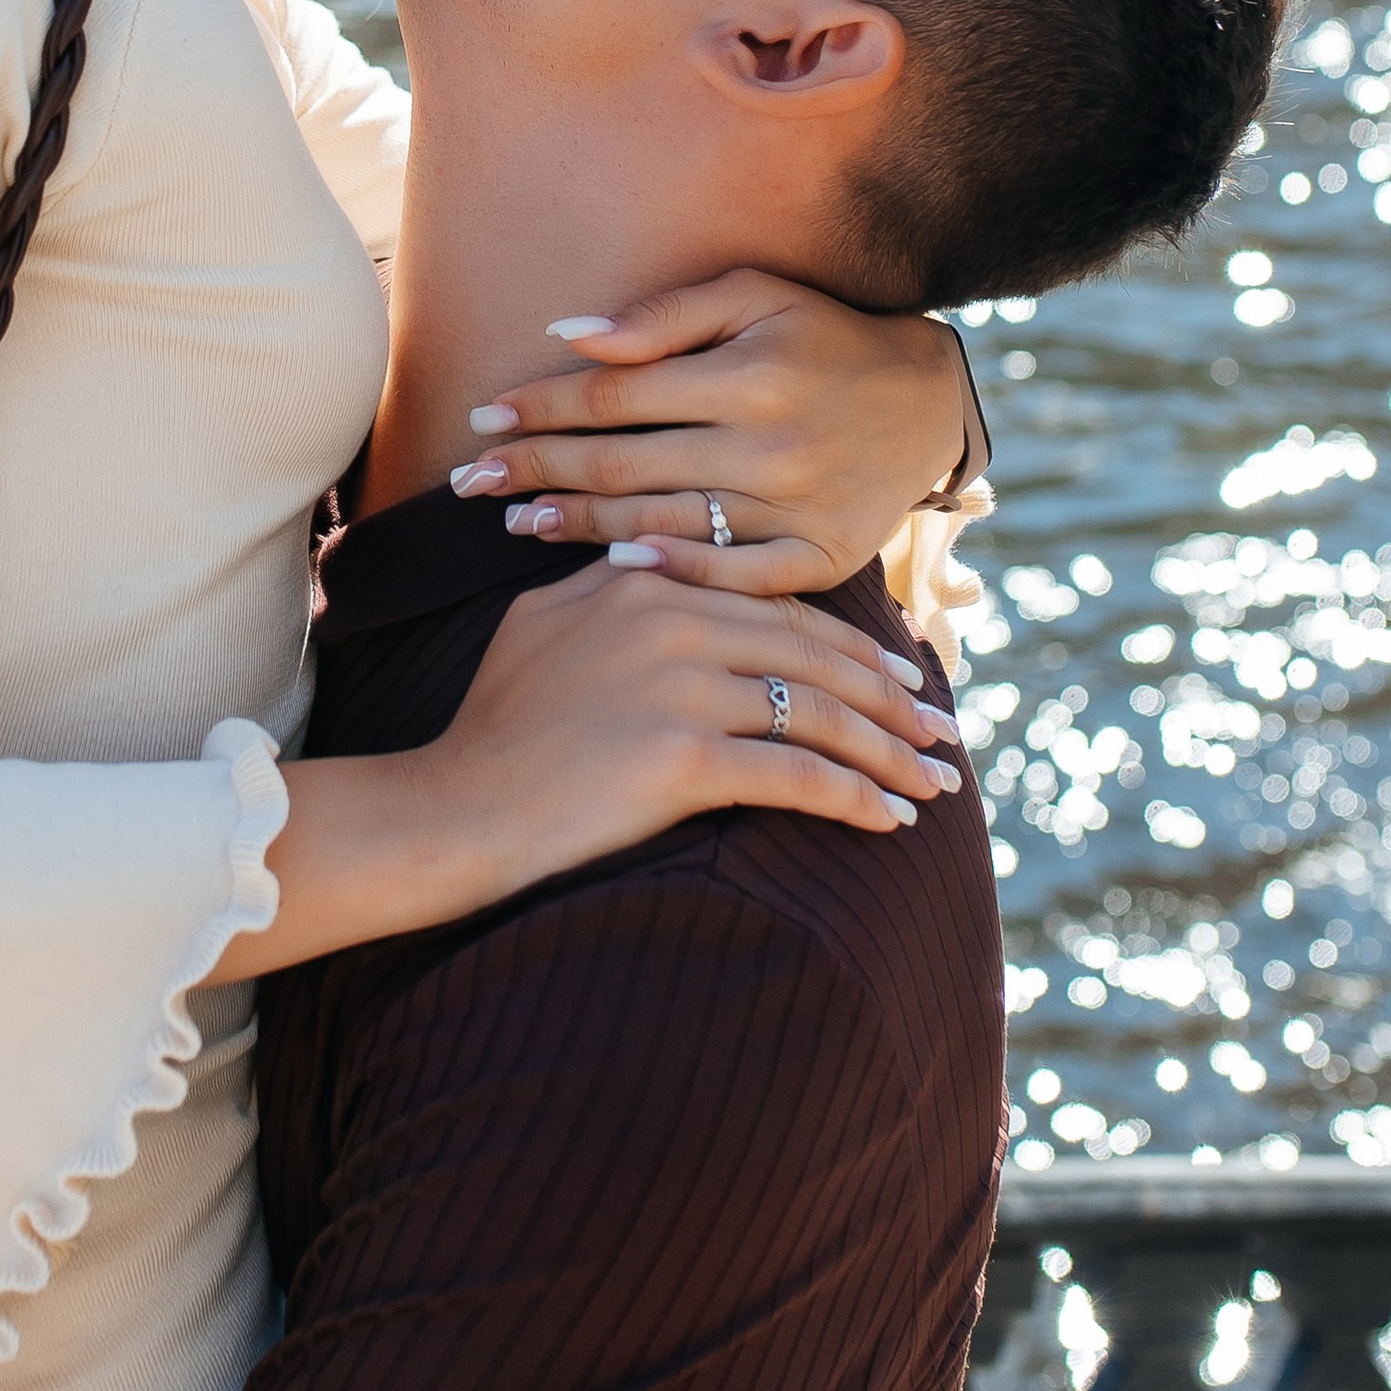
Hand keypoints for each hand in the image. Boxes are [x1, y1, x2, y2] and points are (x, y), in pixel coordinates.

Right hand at [434, 545, 963, 886]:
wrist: (452, 807)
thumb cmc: (491, 731)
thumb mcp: (542, 628)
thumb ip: (608, 592)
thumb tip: (649, 570)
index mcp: (644, 585)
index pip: (776, 607)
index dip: (848, 642)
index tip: (898, 671)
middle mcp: (669, 622)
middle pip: (813, 655)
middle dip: (890, 696)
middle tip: (938, 727)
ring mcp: (679, 687)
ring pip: (818, 713)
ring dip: (889, 752)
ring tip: (934, 781)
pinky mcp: (683, 758)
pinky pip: (798, 776)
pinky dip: (856, 798)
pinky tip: (891, 820)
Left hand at [445, 269, 973, 583]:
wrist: (926, 402)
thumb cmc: (823, 335)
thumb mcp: (756, 295)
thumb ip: (663, 315)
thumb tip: (567, 335)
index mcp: (747, 374)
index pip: (616, 394)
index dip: (543, 407)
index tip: (483, 418)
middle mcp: (770, 445)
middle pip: (624, 464)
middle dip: (537, 470)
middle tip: (471, 482)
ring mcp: (796, 509)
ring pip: (663, 522)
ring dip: (580, 524)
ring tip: (518, 521)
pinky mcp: (821, 558)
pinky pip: (733, 577)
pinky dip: (672, 572)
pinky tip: (614, 565)